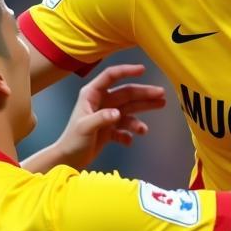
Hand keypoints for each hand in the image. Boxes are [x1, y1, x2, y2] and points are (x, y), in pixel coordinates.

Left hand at [50, 63, 165, 170]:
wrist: (69, 160)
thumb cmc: (73, 141)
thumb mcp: (85, 128)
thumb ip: (101, 118)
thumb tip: (118, 114)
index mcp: (92, 94)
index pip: (111, 76)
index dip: (126, 71)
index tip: (143, 70)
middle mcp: (102, 102)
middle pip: (126, 93)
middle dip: (144, 94)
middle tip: (162, 95)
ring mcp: (108, 115)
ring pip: (129, 111)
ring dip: (141, 115)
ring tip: (149, 125)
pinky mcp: (111, 129)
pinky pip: (125, 129)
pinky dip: (129, 135)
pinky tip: (128, 141)